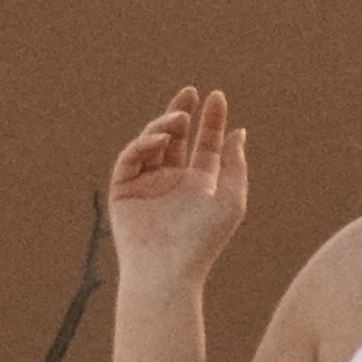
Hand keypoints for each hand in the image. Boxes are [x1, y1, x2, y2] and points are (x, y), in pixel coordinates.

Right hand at [100, 84, 251, 288]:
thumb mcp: (230, 198)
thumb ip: (234, 164)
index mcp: (198, 185)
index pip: (205, 145)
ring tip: (179, 119)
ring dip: (164, 126)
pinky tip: (161, 141)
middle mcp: (171, 182)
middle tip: (190, 93)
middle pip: (175, 139)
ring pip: (151, 144)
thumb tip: (239, 132)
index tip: (217, 97)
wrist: (167, 268)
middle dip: (181, 113)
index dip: (212, 120)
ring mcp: (146, 184)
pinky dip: (143, 145)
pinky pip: (130, 158)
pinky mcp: (123, 190)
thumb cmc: (203, 239)